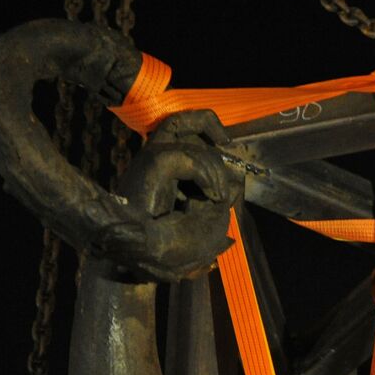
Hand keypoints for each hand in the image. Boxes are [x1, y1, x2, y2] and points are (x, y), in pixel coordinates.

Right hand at [101, 109, 241, 280]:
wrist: (138, 251)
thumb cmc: (165, 236)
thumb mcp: (201, 213)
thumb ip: (216, 192)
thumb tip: (236, 181)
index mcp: (164, 161)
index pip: (186, 123)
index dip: (209, 124)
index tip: (226, 141)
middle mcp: (155, 152)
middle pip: (194, 127)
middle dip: (218, 160)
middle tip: (222, 191)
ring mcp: (152, 155)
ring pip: (198, 148)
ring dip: (216, 175)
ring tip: (218, 199)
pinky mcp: (153, 163)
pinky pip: (190, 160)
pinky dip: (208, 177)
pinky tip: (213, 196)